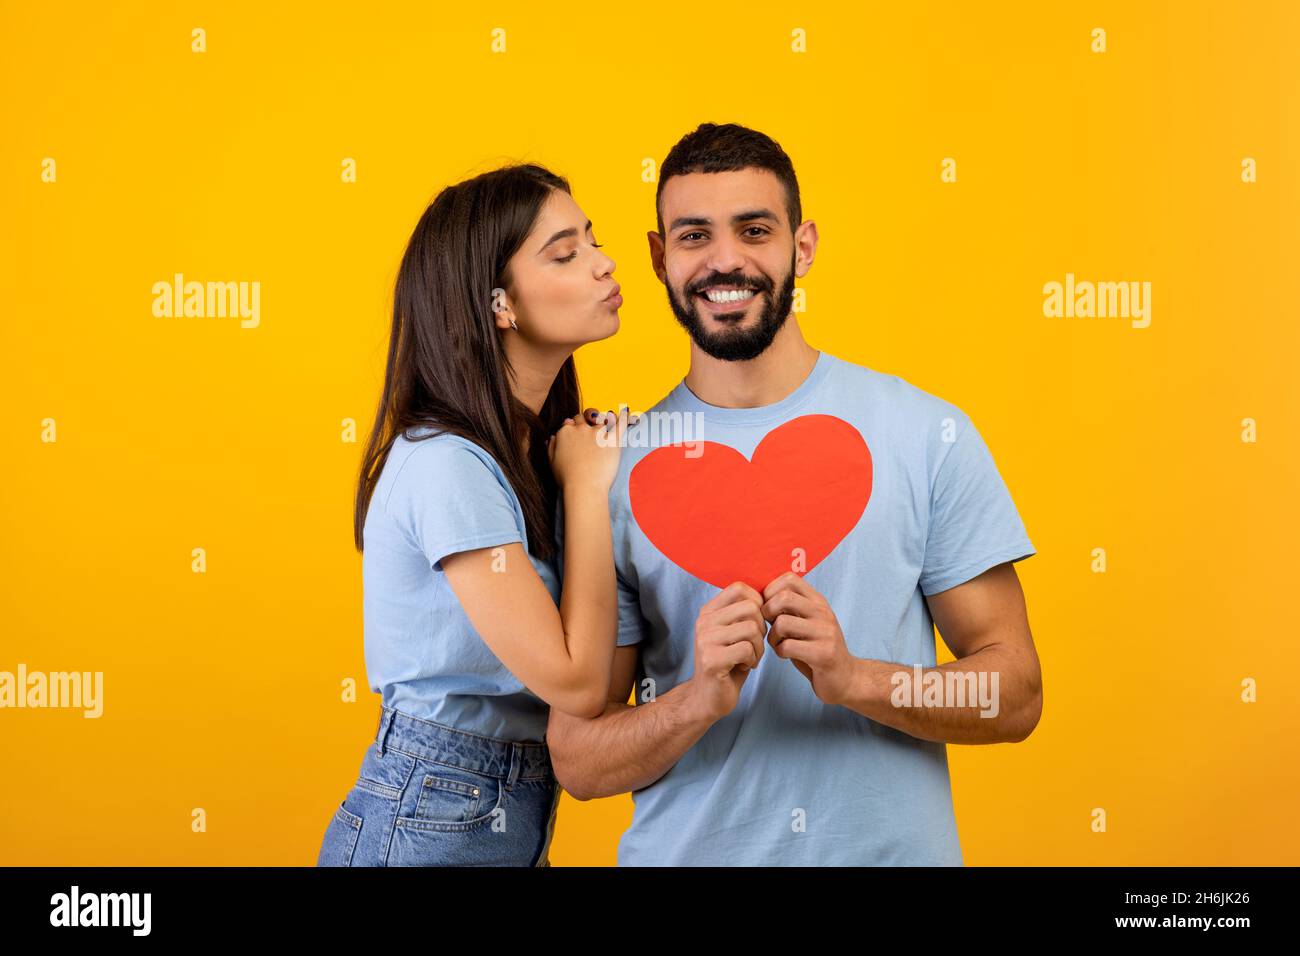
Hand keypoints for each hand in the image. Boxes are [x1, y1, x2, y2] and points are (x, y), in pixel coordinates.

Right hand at [547, 405, 628, 492]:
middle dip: (586, 420)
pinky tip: (627, 411)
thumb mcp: (551, 462)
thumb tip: (553, 437)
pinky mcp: (613, 440)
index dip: (573, 427)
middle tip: (590, 427)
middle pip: (584, 417)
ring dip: (603, 418)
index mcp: (565, 432)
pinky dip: (625, 416)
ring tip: (607, 420)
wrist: (584, 487)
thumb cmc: (567, 479)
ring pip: (601, 418)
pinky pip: (621, 423)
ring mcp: (598, 433)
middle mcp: (581, 429)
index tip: (577, 434)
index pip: (570, 422)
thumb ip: (551, 446)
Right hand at [685, 581, 766, 722]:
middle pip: (751, 608)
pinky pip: (747, 649)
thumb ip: (743, 613)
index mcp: (709, 611)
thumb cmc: (728, 663)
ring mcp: (705, 640)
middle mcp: (704, 621)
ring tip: (749, 658)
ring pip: (752, 628)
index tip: (756, 624)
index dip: (758, 603)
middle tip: (753, 646)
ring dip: (759, 648)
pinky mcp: (711, 660)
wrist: (707, 698)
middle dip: (761, 628)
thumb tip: (770, 594)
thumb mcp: (733, 632)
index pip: (740, 588)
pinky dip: (752, 660)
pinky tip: (743, 667)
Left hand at [760, 572, 856, 706]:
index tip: (768, 608)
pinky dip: (779, 652)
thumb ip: (789, 608)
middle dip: (767, 612)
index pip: (789, 578)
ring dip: (772, 636)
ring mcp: (825, 633)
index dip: (770, 590)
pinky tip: (786, 655)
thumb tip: (760, 595)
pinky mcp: (823, 654)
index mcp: (818, 601)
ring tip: (778, 643)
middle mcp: (823, 613)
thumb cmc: (817, 648)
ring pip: (782, 623)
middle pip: (783, 597)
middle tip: (768, 626)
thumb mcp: (806, 621)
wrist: (845, 677)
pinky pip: (787, 646)